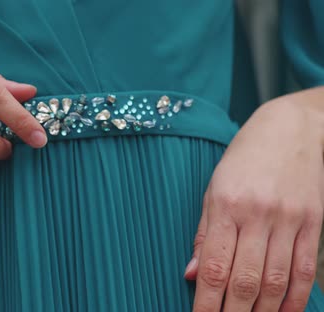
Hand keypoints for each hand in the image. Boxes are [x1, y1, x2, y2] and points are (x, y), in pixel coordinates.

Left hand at [184, 96, 323, 310]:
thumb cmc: (244, 159)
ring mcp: (290, 220)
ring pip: (276, 280)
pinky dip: (296, 298)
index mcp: (227, 206)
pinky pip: (305, 269)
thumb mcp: (214, 190)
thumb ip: (205, 235)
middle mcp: (258, 215)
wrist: (292, 128)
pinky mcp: (314, 222)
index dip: (207, 301)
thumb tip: (193, 274)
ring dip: (261, 311)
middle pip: (245, 279)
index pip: (215, 266)